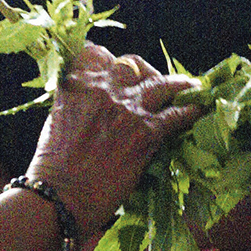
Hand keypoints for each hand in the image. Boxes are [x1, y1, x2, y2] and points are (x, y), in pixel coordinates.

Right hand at [25, 43, 198, 227]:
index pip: (96, 53)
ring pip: (161, 83)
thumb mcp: (57, 121)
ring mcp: (127, 108)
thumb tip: (92, 102)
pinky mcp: (146, 132)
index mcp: (77, 84)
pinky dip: (190, 111)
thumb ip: (76, 103)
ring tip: (190, 86)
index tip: (118, 69)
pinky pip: (176, 114)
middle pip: (133, 64)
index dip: (110, 61)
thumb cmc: (52, 168)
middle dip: (145, 71)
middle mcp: (103, 88)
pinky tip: (198, 111)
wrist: (60, 197)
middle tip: (153, 81)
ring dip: (178, 84)